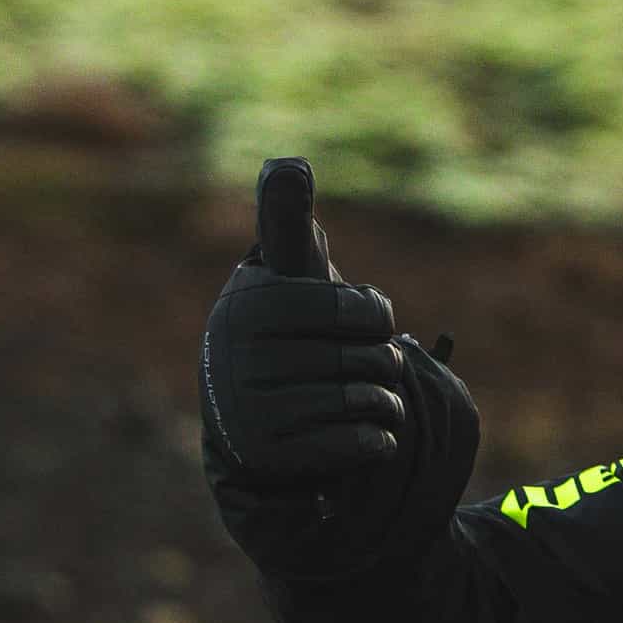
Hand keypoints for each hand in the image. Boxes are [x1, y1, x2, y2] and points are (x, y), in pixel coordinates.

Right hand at [199, 159, 415, 490]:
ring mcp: (250, 411)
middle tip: (362, 367)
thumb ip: (287, 221)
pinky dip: (377, 438)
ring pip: (366, 400)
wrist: (254, 431)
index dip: (374, 315)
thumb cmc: (285, 339)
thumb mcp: (282, 277)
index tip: (367, 320)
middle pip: (366, 357)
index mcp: (248, 305)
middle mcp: (238, 357)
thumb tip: (287, 162)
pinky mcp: (271, 459)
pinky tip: (362, 434)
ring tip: (362, 399)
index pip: (355, 308)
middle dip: (382, 362)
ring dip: (383, 401)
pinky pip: (361, 442)